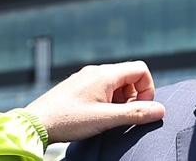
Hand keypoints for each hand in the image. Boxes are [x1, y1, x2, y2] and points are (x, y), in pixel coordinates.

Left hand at [25, 61, 164, 142]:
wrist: (34, 125)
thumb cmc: (68, 120)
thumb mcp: (106, 118)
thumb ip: (135, 113)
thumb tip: (160, 110)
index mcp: (106, 74)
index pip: (141, 69)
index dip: (147, 88)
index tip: (140, 107)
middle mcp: (96, 71)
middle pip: (129, 76)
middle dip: (134, 96)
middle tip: (123, 115)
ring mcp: (86, 78)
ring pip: (116, 83)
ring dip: (120, 99)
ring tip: (108, 117)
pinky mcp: (78, 87)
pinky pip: (102, 88)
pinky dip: (107, 100)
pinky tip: (96, 115)